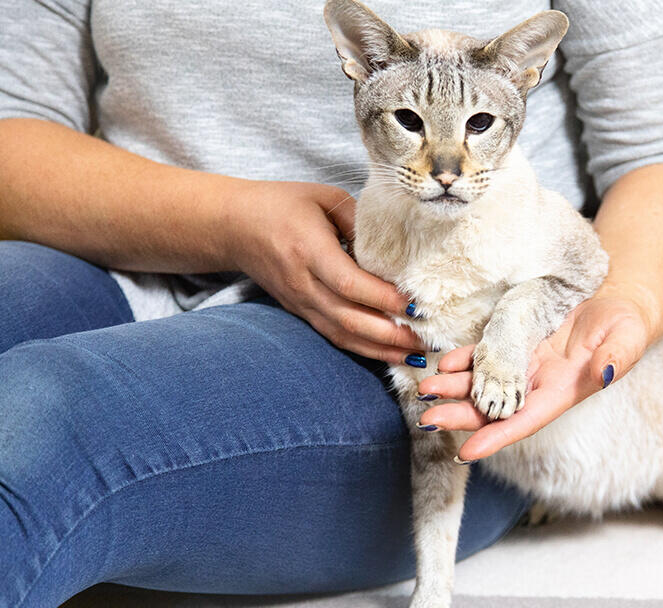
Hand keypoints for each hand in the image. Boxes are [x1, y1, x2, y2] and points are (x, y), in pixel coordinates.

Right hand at [226, 179, 425, 362]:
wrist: (235, 226)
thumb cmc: (282, 204)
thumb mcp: (324, 198)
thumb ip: (360, 221)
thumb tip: (396, 247)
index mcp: (309, 250)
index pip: (349, 283)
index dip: (383, 299)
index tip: (416, 305)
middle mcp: (303, 283)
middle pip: (349, 319)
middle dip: (391, 334)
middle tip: (427, 339)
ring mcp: (301, 302)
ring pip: (343, 335)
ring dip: (382, 349)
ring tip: (417, 355)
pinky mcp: (301, 312)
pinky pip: (334, 336)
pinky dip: (364, 349)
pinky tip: (390, 354)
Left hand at [415, 292, 652, 461]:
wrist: (613, 303)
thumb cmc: (624, 326)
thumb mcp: (627, 339)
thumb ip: (617, 357)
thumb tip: (607, 373)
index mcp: (560, 393)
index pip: (523, 421)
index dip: (495, 437)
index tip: (465, 452)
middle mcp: (536, 385)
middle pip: (493, 408)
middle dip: (460, 415)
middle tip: (428, 418)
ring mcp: (523, 365)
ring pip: (482, 384)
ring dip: (453, 389)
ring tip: (425, 390)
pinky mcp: (515, 342)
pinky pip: (483, 356)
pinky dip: (462, 360)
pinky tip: (443, 362)